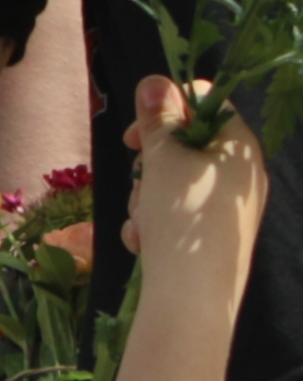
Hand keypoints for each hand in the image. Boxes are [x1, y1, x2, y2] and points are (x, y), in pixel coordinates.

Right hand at [127, 74, 270, 276]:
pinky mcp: (216, 236)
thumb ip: (157, 117)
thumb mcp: (162, 158)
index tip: (139, 131)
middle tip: (139, 178)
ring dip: (148, 195)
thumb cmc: (183, 218)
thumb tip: (156, 81)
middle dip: (151, 161)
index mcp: (241, 149)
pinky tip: (146, 239)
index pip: (207, 101)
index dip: (168, 106)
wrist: (194, 299)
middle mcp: (242, 176)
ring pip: (175, 181)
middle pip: (186, 143)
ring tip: (144, 219)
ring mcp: (230, 209)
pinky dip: (157, 220)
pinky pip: (179, 211)